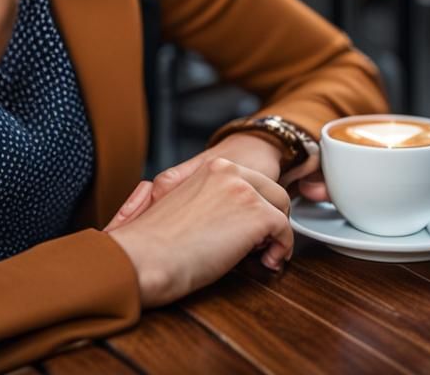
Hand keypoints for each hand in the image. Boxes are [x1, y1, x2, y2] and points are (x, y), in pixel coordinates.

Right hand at [106, 133, 330, 268]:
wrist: (144, 257)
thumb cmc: (152, 242)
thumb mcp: (174, 204)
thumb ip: (198, 198)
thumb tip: (212, 214)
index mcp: (208, 168)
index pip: (247, 181)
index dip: (250, 208)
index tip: (245, 229)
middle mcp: (226, 171)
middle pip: (270, 190)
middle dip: (268, 217)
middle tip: (257, 244)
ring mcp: (242, 189)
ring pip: (281, 207)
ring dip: (275, 233)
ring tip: (260, 254)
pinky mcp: (256, 212)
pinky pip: (285, 230)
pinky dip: (281, 249)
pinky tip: (265, 261)